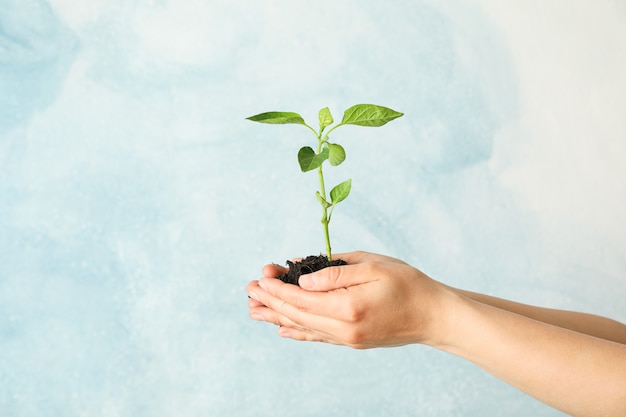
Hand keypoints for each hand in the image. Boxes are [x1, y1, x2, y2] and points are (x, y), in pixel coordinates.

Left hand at [247, 251, 452, 348]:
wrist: (435, 316)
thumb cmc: (408, 284)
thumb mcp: (372, 266)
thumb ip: (334, 273)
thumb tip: (303, 279)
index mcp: (346, 307)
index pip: (300, 298)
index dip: (277, 288)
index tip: (258, 279)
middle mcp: (343, 328)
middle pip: (296, 315)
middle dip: (271, 302)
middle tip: (248, 291)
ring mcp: (347, 339)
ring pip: (303, 327)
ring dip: (276, 317)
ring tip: (254, 311)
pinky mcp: (353, 342)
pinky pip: (318, 337)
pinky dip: (298, 332)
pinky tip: (283, 329)